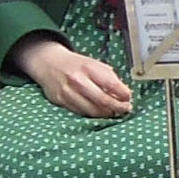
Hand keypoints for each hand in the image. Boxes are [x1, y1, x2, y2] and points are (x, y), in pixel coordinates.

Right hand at [16, 36, 133, 118]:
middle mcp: (77, 80)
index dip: (123, 93)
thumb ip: (108, 77)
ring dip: (106, 113)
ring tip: (113, 112)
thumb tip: (123, 94)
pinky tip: (99, 112)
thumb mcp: (93, 64)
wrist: (49, 63)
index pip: (111, 83)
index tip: (129, 98)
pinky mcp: (61, 101)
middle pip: (103, 100)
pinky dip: (93, 115)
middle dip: (118, 107)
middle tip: (125, 109)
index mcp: (88, 67)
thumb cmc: (75, 64)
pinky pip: (81, 113)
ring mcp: (68, 92)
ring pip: (92, 110)